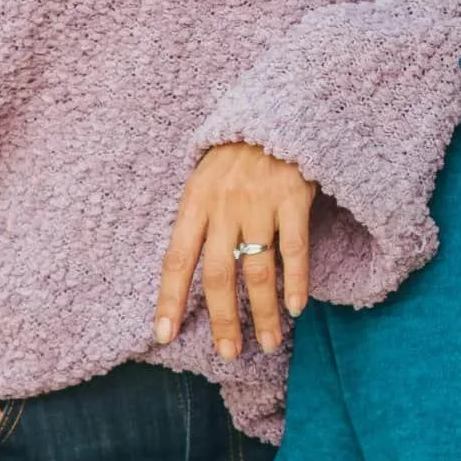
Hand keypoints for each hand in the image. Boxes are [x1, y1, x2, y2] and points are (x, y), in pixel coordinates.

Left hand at [156, 142, 317, 358]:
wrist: (280, 108)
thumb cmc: (240, 150)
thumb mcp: (206, 177)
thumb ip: (200, 218)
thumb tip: (191, 271)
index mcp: (195, 201)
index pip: (176, 259)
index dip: (170, 300)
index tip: (163, 335)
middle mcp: (224, 205)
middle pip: (219, 274)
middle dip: (223, 319)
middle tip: (228, 352)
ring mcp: (260, 202)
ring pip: (259, 269)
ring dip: (264, 310)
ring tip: (267, 341)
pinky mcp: (294, 197)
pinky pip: (294, 248)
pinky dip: (296, 281)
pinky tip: (296, 307)